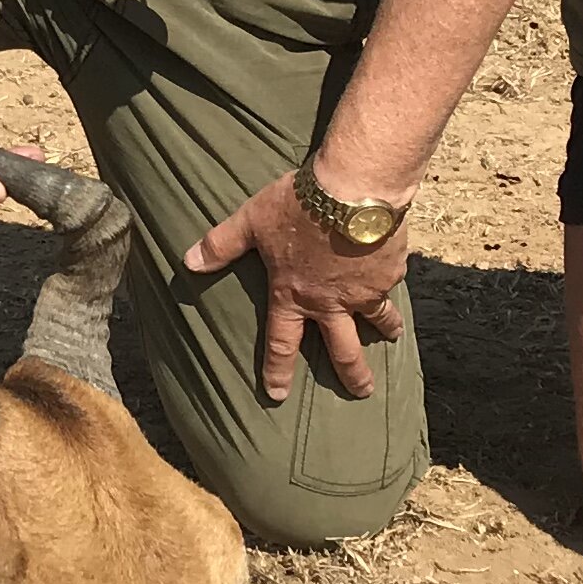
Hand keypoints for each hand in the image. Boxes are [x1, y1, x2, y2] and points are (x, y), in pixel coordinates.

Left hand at [183, 173, 411, 403]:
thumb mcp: (252, 221)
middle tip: (361, 392)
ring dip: (386, 331)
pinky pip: (391, 284)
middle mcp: (330, 302)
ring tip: (392, 338)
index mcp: (293, 295)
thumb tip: (188, 262)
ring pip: (377, 320)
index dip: (277, 371)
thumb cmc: (298, 205)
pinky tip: (394, 278)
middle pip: (343, 350)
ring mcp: (364, 290)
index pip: (281, 343)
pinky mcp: (390, 272)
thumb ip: (223, 244)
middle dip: (353, 375)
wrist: (354, 189)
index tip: (278, 395)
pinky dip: (392, 285)